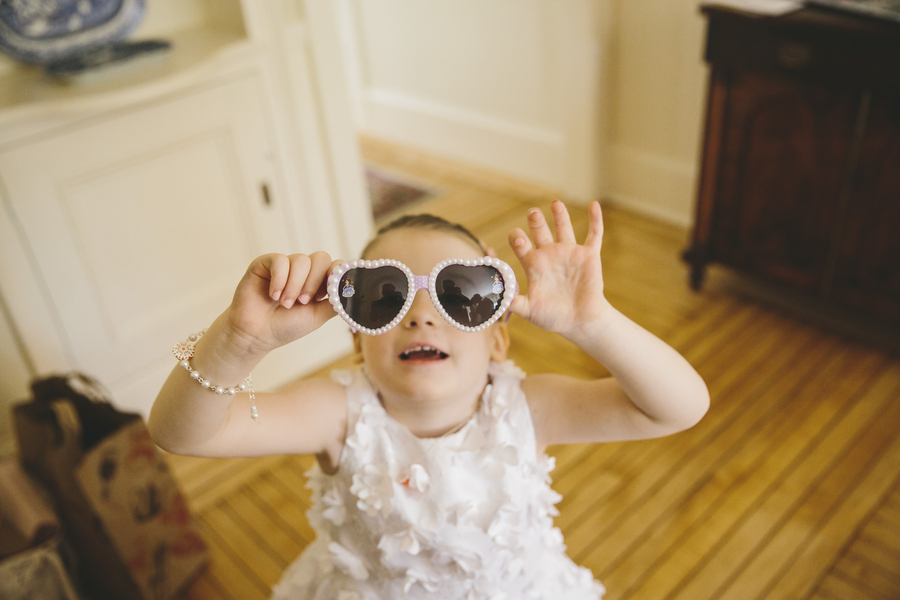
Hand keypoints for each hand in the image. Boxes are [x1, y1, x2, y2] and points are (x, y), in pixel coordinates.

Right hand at [224, 252, 339, 352]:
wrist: (256, 335)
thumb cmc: (285, 326)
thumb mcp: (317, 316)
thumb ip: (336, 302)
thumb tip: (354, 291)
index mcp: (318, 282)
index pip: (335, 265)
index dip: (337, 274)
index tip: (331, 291)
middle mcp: (303, 271)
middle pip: (321, 258)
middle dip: (315, 281)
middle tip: (303, 302)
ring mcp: (285, 266)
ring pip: (301, 260)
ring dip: (295, 285)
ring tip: (285, 304)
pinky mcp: (265, 263)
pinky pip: (280, 260)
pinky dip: (279, 279)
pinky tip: (273, 295)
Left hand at [508, 200, 610, 333]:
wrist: (579, 322)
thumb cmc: (552, 316)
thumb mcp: (529, 311)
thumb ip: (513, 302)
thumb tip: (498, 296)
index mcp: (534, 265)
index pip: (521, 245)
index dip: (516, 238)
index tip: (516, 237)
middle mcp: (550, 255)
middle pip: (540, 230)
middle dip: (536, 221)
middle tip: (533, 213)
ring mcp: (569, 254)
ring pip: (564, 228)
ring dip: (560, 215)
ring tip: (555, 203)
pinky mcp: (588, 256)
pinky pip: (594, 235)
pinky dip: (595, 220)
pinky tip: (593, 205)